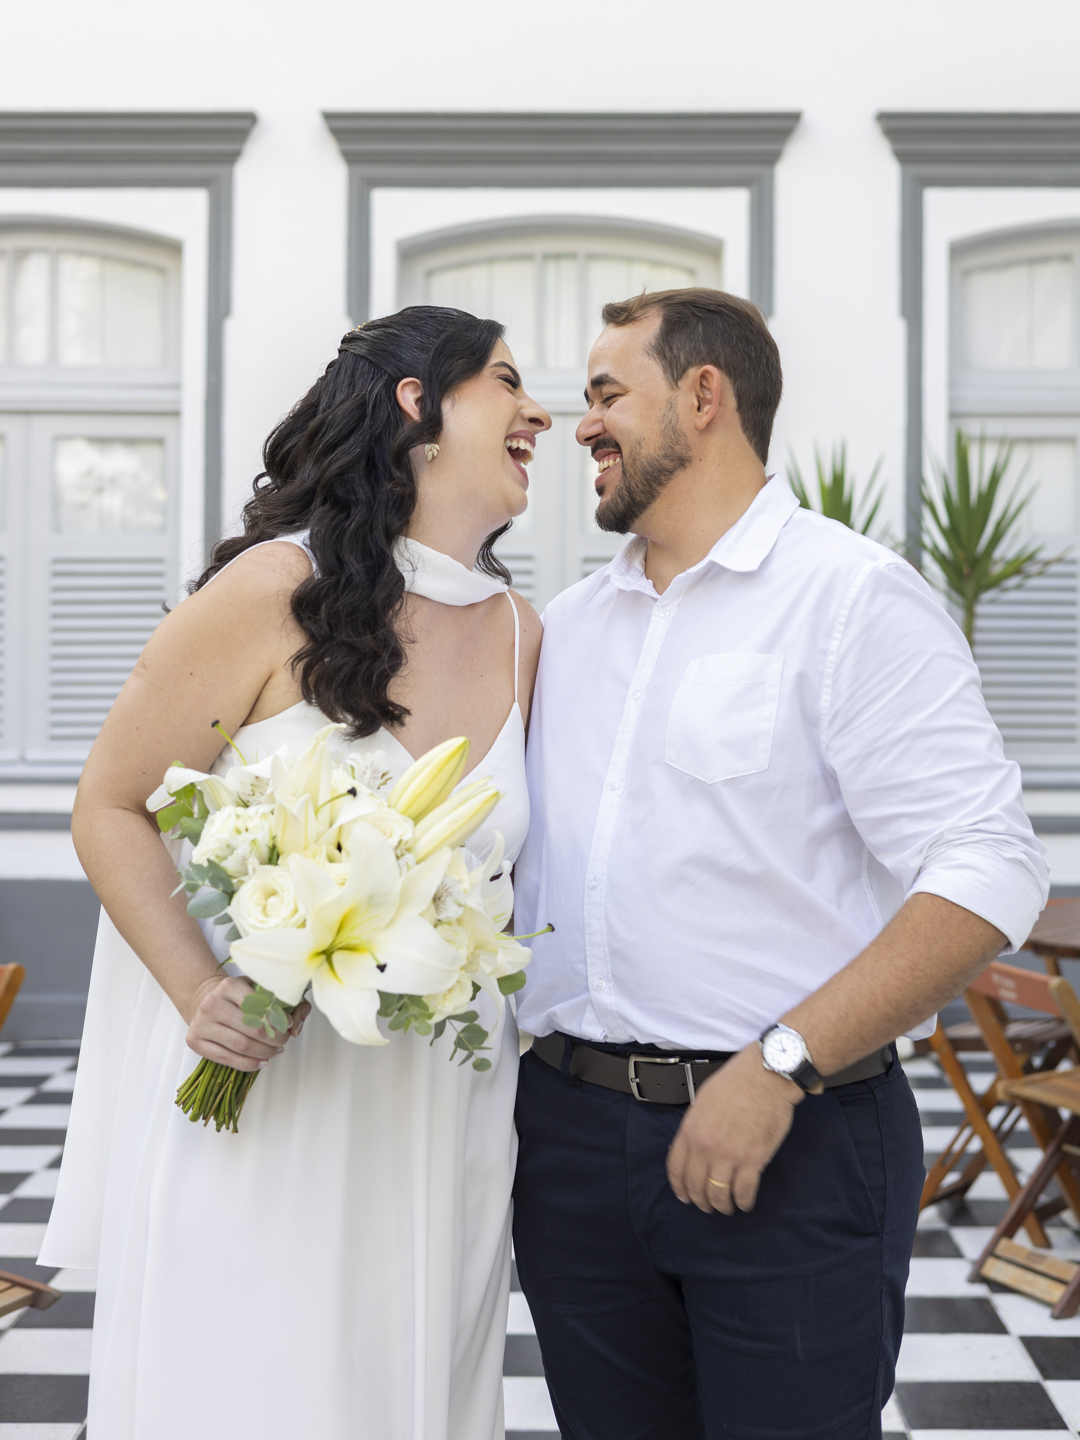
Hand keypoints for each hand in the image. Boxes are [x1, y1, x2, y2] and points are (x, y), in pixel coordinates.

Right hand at [185, 975, 310, 1071]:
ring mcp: (201, 1023)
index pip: (260, 1007)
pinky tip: (261, 1061)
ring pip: (240, 1046)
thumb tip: (294, 1027)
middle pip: (252, 1029)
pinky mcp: (195, 1041)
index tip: (288, 1024)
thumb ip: (284, 1002)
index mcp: (229, 985)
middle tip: (283, 1042)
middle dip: (274, 1040)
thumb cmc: (239, 996)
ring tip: (275, 1052)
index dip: (278, 1019)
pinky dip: (249, 1064)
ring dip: (264, 1053)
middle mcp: (212, 1003)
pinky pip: (226, 1059)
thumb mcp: (259, 988)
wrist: (205, 1000)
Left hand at [666, 1045, 803, 1213]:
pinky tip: (744, 1203)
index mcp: (691, 1130)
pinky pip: (743, 1191)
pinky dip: (743, 1202)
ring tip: (726, 1207)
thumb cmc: (736, 1082)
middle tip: (707, 1205)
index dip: (679, 1187)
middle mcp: (706, 1146)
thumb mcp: (703, 1101)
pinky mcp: (753, 1160)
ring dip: (721, 1205)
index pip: (676, 1169)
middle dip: (700, 1200)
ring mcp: (729, 1155)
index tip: (684, 1196)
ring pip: (718, 1194)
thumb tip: (693, 1146)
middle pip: (696, 1186)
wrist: (766, 1076)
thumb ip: (695, 1126)